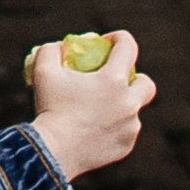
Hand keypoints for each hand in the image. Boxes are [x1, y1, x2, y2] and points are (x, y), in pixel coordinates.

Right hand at [26, 29, 154, 183]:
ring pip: (133, 111)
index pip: (128, 46)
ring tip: (97, 110)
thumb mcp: (43, 71)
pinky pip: (124, 132)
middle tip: (115, 81)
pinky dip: (114, 128)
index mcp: (113, 80)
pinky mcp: (126, 145)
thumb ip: (51, 51)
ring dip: (121, 106)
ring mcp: (130, 126)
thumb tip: (60, 46)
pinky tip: (95, 130)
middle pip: (146, 84)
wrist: (54, 151)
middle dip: (135, 78)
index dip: (118, 38)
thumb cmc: (49, 108)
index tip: (105, 43)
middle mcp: (129, 102)